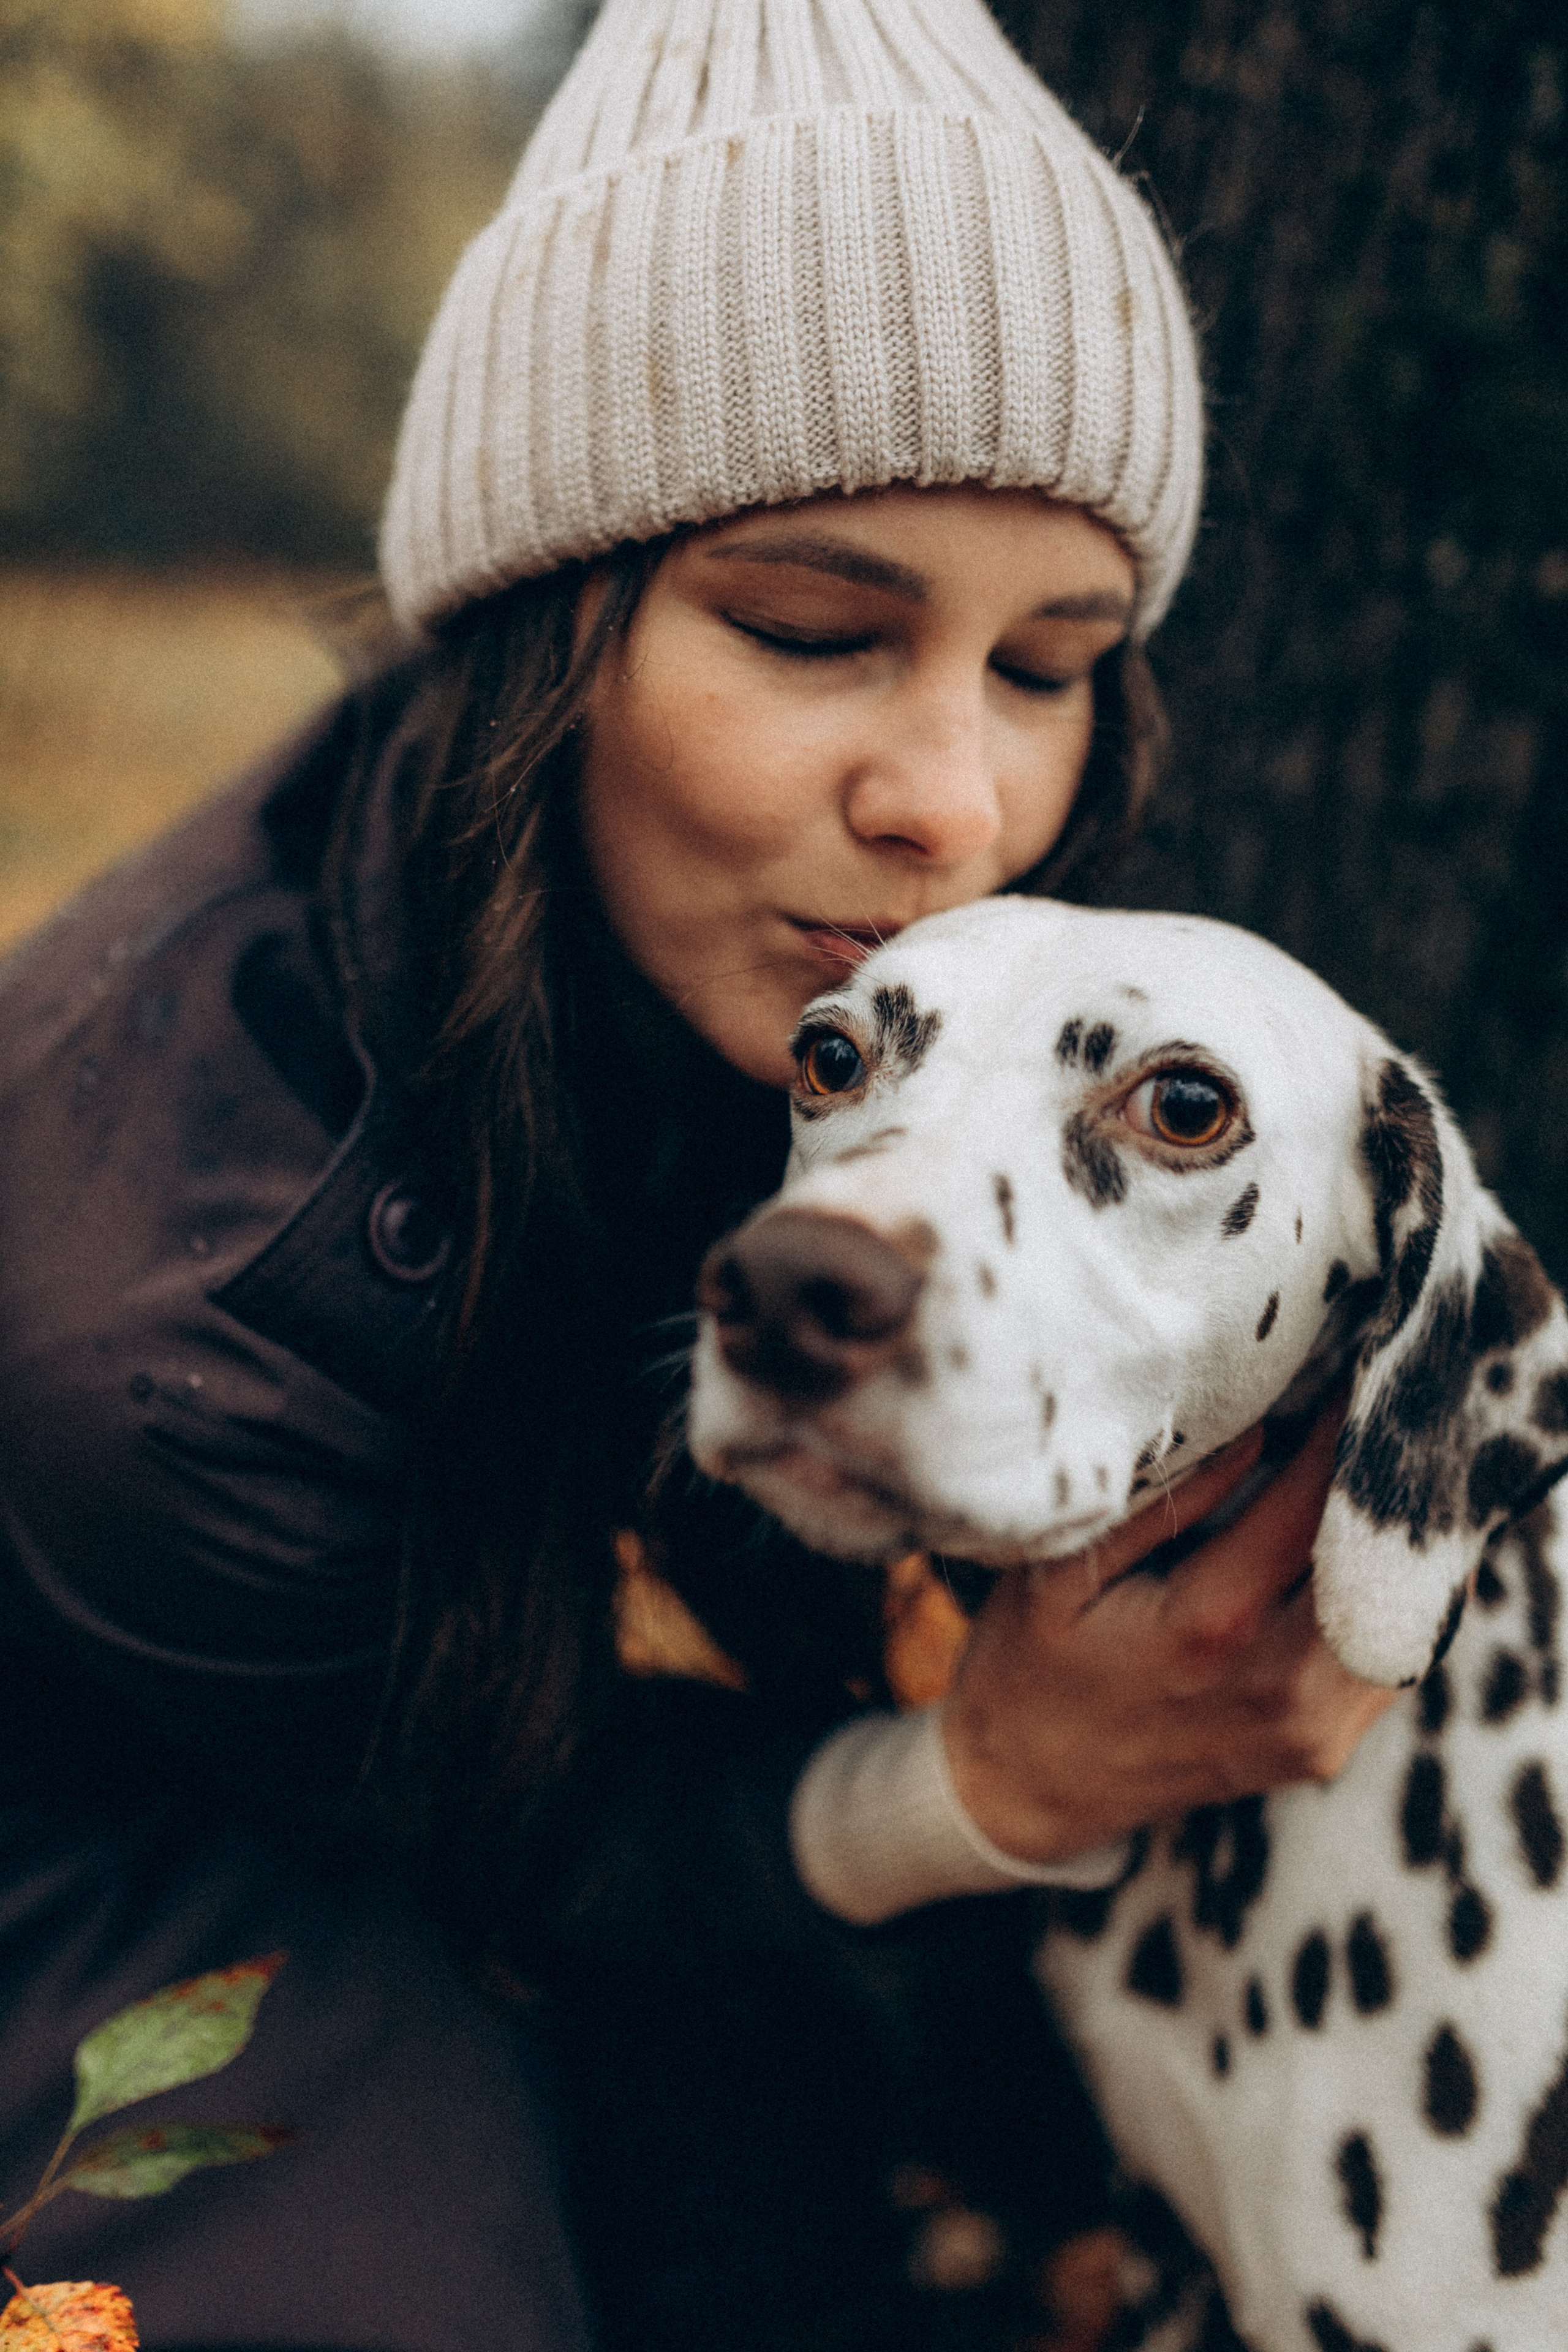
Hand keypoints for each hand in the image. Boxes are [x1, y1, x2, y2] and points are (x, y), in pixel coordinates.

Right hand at [941, 1400, 1394, 1865]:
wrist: (1028, 1792)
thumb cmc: (1029, 1668)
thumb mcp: (1057, 1574)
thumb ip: (1159, 1505)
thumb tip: (1255, 1433)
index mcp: (1209, 1628)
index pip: (1311, 1508)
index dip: (1339, 1435)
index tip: (1349, 1374)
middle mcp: (1278, 1687)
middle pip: (1374, 1562)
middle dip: (1372, 1487)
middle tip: (1363, 1414)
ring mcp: (1309, 1730)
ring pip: (1396, 1613)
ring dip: (1382, 1544)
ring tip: (1352, 1479)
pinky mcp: (1321, 1750)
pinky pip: (1384, 1659)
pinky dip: (1377, 1600)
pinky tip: (1342, 1555)